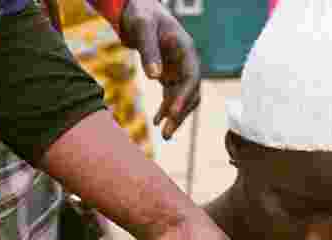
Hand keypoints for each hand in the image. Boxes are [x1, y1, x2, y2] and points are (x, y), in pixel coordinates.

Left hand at [117, 0, 200, 138]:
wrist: (139, 11)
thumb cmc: (141, 15)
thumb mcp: (142, 28)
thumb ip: (149, 51)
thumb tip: (155, 78)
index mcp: (186, 49)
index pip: (191, 77)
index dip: (184, 96)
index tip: (173, 113)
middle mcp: (187, 62)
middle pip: (190, 92)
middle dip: (180, 114)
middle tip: (167, 134)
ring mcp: (180, 69)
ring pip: (183, 98)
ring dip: (175, 117)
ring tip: (165, 135)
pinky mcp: (171, 75)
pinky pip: (173, 96)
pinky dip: (167, 110)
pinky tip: (157, 122)